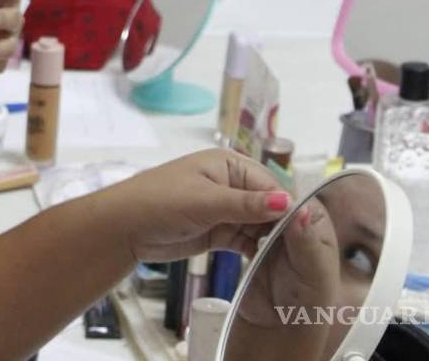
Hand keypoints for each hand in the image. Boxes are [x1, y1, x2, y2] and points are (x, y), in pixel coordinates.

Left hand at [119, 149, 291, 261]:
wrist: (123, 228)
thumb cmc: (159, 202)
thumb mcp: (206, 202)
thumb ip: (246, 205)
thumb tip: (287, 201)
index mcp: (228, 164)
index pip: (269, 184)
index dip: (286, 206)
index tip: (305, 230)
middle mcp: (230, 184)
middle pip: (268, 205)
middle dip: (281, 225)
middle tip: (299, 250)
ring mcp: (224, 209)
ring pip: (258, 225)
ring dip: (270, 240)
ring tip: (287, 260)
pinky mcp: (218, 231)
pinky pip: (245, 239)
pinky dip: (255, 250)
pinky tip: (268, 263)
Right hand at [238, 201, 339, 327]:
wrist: (279, 330)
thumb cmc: (307, 302)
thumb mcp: (313, 270)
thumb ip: (305, 241)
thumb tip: (299, 209)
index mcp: (314, 223)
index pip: (295, 197)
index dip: (276, 194)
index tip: (255, 193)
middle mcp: (293, 224)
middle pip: (271, 201)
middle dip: (255, 201)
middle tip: (235, 200)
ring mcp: (270, 234)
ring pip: (254, 212)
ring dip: (241, 211)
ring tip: (227, 211)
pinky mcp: (250, 244)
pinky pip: (239, 227)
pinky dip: (232, 225)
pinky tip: (223, 224)